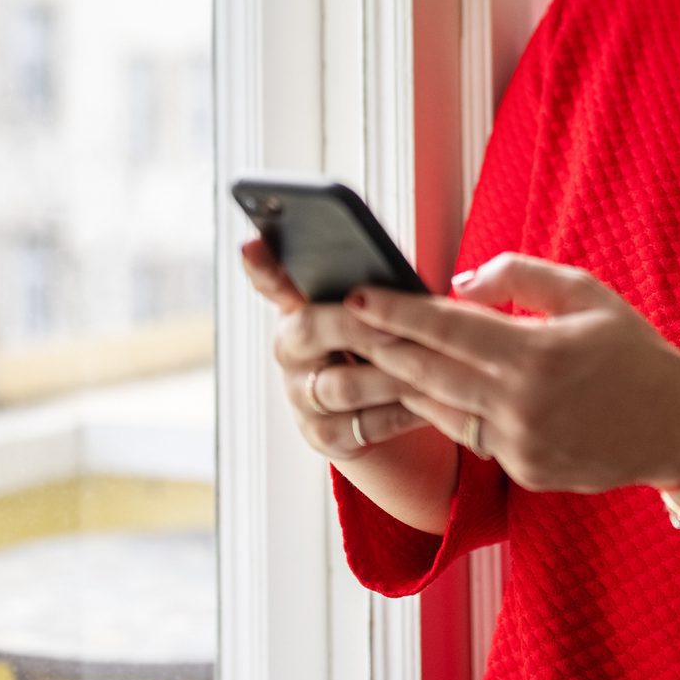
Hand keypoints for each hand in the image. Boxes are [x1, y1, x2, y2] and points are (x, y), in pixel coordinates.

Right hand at [242, 237, 434, 460]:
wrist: (394, 409)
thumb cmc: (391, 342)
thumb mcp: (386, 311)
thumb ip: (384, 292)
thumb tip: (406, 288)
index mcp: (302, 307)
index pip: (274, 281)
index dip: (261, 266)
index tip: (252, 244)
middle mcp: (291, 349)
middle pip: (308, 329)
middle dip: (355, 327)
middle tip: (394, 328)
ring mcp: (300, 394)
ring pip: (341, 385)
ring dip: (390, 376)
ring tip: (427, 368)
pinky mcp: (321, 435)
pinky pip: (361, 425)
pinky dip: (399, 413)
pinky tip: (426, 402)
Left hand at [346, 252, 679, 495]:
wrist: (677, 428)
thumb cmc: (633, 351)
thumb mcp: (586, 294)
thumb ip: (520, 278)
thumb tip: (457, 285)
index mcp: (536, 353)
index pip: (446, 328)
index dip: (395, 312)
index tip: (357, 296)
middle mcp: (521, 404)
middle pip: (427, 372)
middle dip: (379, 346)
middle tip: (340, 326)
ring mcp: (519, 445)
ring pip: (438, 410)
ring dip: (399, 382)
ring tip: (367, 358)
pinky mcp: (522, 472)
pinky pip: (471, 436)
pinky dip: (447, 410)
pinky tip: (425, 391)